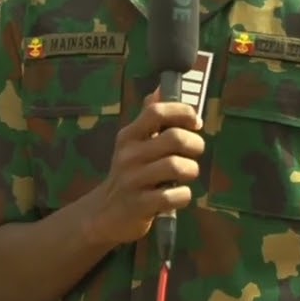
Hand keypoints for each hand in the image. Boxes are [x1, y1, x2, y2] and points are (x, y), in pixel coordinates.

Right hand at [87, 90, 204, 246]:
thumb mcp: (133, 143)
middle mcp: (129, 155)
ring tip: (187, 174)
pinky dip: (184, 195)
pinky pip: (175, 195)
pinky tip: (177, 195)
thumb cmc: (129, 172)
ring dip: (191, 170)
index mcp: (128, 136)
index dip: (182, 112)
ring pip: (178, 166)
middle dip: (195, 144)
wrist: (103, 213)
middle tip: (195, 152)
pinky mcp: (140, 205)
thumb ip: (149, 117)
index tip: (195, 121)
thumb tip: (162, 87)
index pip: (156, 111)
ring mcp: (133, 181)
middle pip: (175, 138)